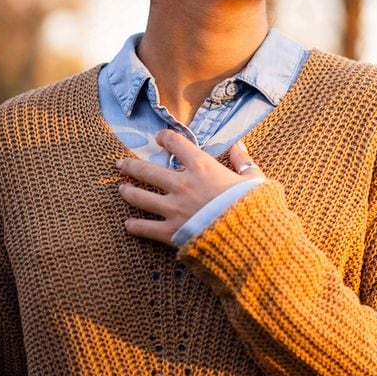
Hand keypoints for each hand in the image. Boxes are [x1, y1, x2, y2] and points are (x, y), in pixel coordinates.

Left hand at [116, 129, 264, 245]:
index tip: (159, 138)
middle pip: (147, 170)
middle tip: (122, 163)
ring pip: (139, 197)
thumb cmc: (252, 206)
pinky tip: (128, 224)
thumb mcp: (254, 179)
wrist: (246, 238)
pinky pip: (145, 228)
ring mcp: (173, 208)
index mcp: (202, 167)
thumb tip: (239, 145)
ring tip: (122, 189)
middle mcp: (182, 184)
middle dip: (132, 165)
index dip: (165, 138)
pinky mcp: (170, 232)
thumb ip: (244, 162)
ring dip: (128, 191)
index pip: (177, 144)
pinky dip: (134, 226)